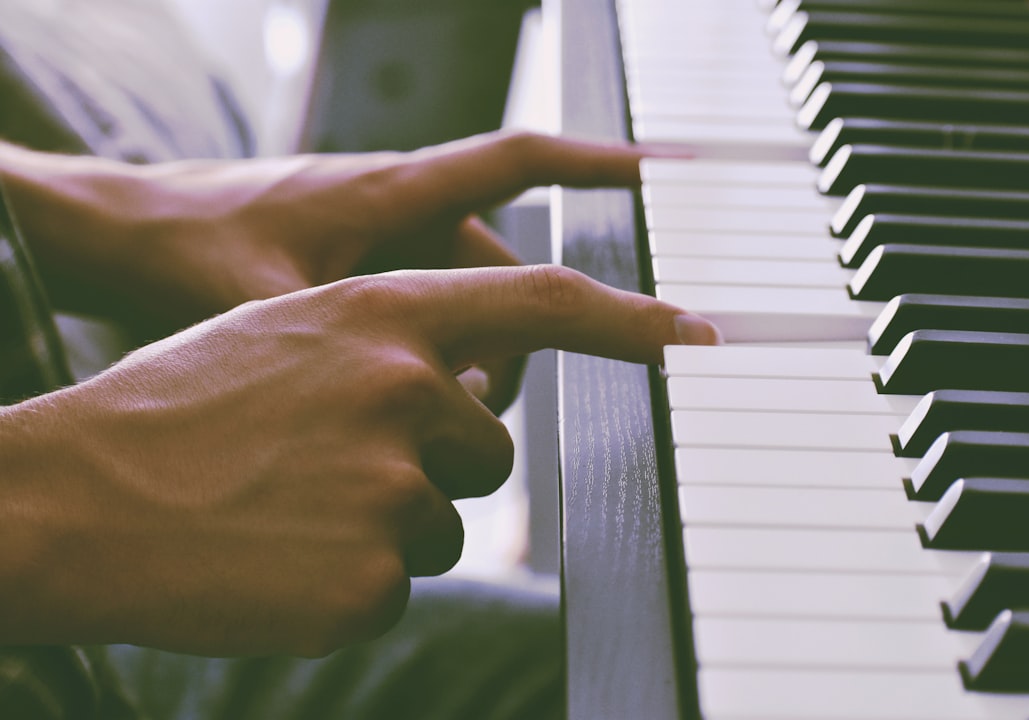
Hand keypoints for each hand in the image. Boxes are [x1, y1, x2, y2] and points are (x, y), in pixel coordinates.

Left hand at [0, 131, 651, 410]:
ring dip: (468, 357)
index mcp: (390, 192)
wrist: (118, 234)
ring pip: (463, 299)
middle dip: (511, 336)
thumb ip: (350, 339)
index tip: (662, 175)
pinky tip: (401, 400)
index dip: (595, 164)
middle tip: (486, 406)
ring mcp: (377, 242)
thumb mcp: (267, 298)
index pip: (516, 162)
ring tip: (434, 413)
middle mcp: (395, 209)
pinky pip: (426, 311)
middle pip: (497, 269)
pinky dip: (432, 356)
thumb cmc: (182, 246)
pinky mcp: (356, 271)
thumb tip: (444, 392)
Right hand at [0, 265, 717, 656]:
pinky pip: (399, 584)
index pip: (546, 303)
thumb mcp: (289, 334)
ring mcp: (393, 482)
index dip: (632, 319)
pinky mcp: (376, 577)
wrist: (76, 496)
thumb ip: (393, 342)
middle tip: (328, 469)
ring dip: (384, 525)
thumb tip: (476, 378)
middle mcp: (403, 387)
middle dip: (430, 465)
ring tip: (291, 510)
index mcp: (383, 315)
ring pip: (441, 521)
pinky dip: (350, 581)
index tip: (695, 335)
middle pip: (486, 448)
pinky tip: (281, 560)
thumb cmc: (177, 414)